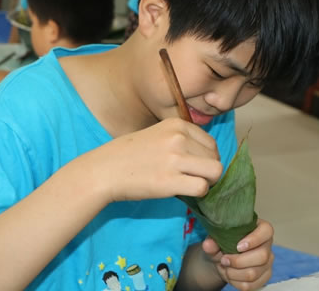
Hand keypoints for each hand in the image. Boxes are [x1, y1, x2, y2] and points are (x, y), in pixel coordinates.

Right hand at [94, 118, 222, 201]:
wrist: (104, 170)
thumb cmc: (129, 155)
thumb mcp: (157, 134)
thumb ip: (181, 139)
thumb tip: (207, 156)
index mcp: (177, 124)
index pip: (210, 142)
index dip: (207, 157)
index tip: (195, 166)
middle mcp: (179, 138)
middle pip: (215, 157)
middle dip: (209, 170)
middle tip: (193, 178)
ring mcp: (175, 159)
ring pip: (215, 172)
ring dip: (207, 182)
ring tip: (191, 184)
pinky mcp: (170, 181)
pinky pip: (202, 188)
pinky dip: (198, 193)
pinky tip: (183, 191)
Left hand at [203, 219, 274, 289]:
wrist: (223, 259)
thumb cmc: (224, 244)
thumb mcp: (216, 239)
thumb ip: (212, 241)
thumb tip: (208, 245)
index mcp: (260, 229)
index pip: (266, 231)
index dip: (254, 239)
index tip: (238, 246)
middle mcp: (267, 245)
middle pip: (262, 256)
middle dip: (238, 261)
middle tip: (224, 260)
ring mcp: (268, 262)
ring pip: (254, 273)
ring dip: (234, 273)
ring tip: (225, 267)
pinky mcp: (264, 277)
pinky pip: (251, 285)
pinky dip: (236, 283)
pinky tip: (231, 275)